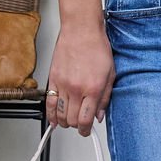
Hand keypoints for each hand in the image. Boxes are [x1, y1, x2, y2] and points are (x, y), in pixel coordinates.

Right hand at [45, 21, 115, 135]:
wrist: (81, 30)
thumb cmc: (96, 47)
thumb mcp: (110, 74)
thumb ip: (105, 98)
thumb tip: (99, 115)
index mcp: (93, 88)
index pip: (85, 119)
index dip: (85, 130)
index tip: (86, 131)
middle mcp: (76, 88)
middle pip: (71, 120)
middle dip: (76, 127)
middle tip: (80, 126)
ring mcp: (63, 84)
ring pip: (59, 114)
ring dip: (64, 122)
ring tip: (68, 122)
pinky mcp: (53, 79)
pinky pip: (49, 102)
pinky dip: (51, 114)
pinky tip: (53, 119)